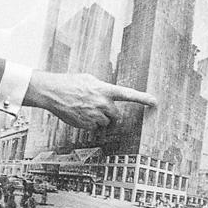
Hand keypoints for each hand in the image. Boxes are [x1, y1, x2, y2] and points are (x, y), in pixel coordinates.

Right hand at [22, 72, 155, 130]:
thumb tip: (109, 95)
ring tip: (84, 108)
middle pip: (116, 115)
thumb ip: (103, 88)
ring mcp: (95, 115)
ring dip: (98, 118)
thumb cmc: (70, 83)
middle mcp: (103, 103)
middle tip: (96, 106)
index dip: (143, 98)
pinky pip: (94, 127)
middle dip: (109, 113)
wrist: (52, 92)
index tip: (155, 102)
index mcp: (105, 90)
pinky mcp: (87, 124)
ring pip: (105, 122)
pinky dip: (88, 123)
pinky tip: (79, 114)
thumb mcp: (89, 80)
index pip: (128, 94)